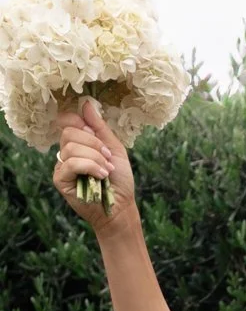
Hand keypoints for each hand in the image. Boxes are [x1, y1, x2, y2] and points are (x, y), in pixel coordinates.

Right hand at [52, 99, 135, 227]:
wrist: (120, 206)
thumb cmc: (119, 180)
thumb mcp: (114, 148)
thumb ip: (99, 127)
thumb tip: (86, 103)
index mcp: (79, 142)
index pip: (67, 121)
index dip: (79, 121)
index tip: (94, 133)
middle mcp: (67, 152)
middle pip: (69, 133)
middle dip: (93, 144)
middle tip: (108, 158)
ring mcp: (62, 165)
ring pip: (70, 148)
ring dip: (94, 158)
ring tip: (106, 171)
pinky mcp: (60, 179)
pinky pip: (70, 163)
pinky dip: (89, 167)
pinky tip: (100, 177)